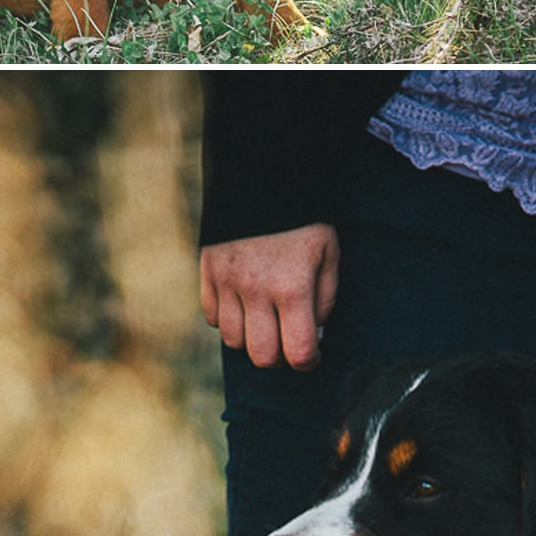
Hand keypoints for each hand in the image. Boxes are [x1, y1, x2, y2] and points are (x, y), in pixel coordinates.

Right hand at [201, 223, 340, 369]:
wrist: (262, 173)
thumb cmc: (304, 217)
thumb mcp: (329, 254)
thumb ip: (324, 298)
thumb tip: (313, 333)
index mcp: (292, 288)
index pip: (297, 353)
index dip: (308, 362)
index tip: (311, 355)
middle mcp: (256, 290)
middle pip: (261, 356)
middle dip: (278, 357)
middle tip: (287, 341)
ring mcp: (227, 281)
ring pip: (233, 341)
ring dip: (251, 339)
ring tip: (265, 321)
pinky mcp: (207, 270)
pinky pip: (212, 317)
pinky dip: (228, 319)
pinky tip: (243, 304)